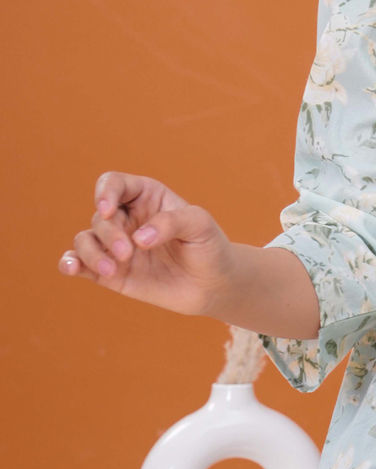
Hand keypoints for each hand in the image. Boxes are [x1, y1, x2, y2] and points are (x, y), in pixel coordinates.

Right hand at [58, 171, 235, 316]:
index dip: (105, 193)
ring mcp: (115, 245)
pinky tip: (71, 268)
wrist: (212, 284)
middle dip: (110, 234)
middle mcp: (125, 218)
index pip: (113, 184)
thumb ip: (172, 222)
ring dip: (90, 253)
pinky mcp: (109, 272)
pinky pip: (80, 264)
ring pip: (85, 240)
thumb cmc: (208, 246)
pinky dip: (70, 264)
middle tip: (129, 253)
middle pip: (100, 217)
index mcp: (145, 196)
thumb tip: (138, 239)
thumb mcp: (200, 225)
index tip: (109, 210)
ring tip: (112, 270)